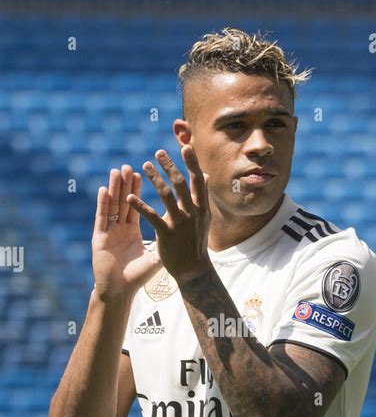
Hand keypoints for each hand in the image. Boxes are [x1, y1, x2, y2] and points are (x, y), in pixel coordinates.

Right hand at [92, 166, 162, 299]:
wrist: (119, 292)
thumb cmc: (136, 278)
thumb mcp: (154, 259)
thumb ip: (164, 244)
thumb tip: (182, 235)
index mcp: (131, 232)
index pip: (135, 206)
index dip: (137, 191)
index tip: (143, 173)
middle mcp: (118, 229)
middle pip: (123, 202)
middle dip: (126, 184)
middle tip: (130, 165)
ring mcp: (108, 232)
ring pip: (112, 205)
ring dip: (114, 188)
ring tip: (118, 171)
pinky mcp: (99, 238)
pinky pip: (101, 218)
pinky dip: (102, 204)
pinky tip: (103, 190)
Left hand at [126, 145, 211, 284]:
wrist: (194, 270)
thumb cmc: (197, 243)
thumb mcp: (204, 219)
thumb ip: (202, 196)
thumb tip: (205, 175)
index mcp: (201, 208)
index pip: (197, 180)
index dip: (192, 162)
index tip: (185, 146)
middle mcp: (193, 213)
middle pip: (181, 183)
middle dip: (170, 166)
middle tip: (159, 152)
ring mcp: (180, 223)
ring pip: (166, 195)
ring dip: (155, 178)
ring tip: (145, 166)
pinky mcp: (166, 234)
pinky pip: (151, 216)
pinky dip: (139, 205)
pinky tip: (129, 197)